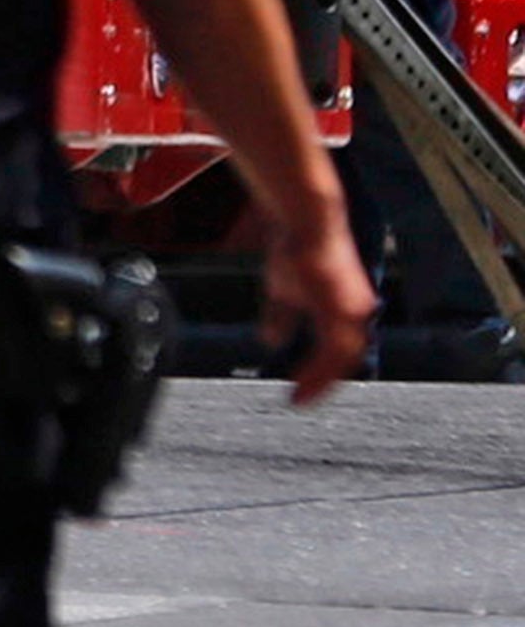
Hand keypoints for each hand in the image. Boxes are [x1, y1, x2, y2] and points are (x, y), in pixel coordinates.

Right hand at [263, 208, 379, 402]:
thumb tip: (268, 342)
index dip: (322, 371)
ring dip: (321, 380)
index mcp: (345, 311)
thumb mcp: (283, 290)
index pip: (340, 350)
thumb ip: (280, 317)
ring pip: (343, 359)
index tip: (301, 388)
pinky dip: (318, 370)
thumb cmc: (296, 252)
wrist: (305, 225)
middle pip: (346, 360)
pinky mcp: (342, 311)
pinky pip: (335, 351)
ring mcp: (352, 313)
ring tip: (300, 398)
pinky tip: (300, 379)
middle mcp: (356, 314)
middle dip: (323, 382)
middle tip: (300, 401)